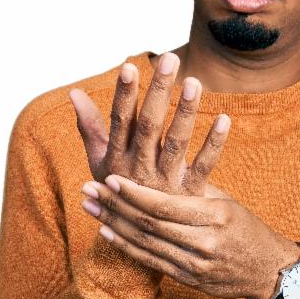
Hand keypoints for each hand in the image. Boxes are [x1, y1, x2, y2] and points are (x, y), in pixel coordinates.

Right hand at [69, 51, 229, 197]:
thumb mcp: (100, 163)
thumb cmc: (120, 191)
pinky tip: (225, 118)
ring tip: (195, 82)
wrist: (143, 239)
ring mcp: (166, 184)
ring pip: (177, 144)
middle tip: (170, 59)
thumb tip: (74, 91)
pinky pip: (204, 167)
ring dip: (186, 112)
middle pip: (150, 127)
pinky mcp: (190, 195)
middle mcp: (139, 171)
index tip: (130, 66)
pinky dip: (215, 144)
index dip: (124, 95)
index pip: (120, 122)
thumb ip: (90, 127)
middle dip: (159, 92)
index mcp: (116, 160)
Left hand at [79, 173, 299, 298]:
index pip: (165, 204)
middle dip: (114, 205)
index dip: (134, 193)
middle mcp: (204, 242)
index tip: (110, 178)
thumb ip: (195, 187)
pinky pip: (151, 262)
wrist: (269, 270)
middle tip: (88, 189)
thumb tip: (163, 159)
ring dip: (112, 224)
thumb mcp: (225, 201)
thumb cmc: (246, 227)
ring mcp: (196, 264)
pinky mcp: (189, 280)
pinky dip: (126, 247)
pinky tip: (106, 233)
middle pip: (149, 224)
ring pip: (145, 243)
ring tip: (89, 207)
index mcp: (215, 215)